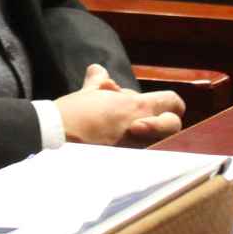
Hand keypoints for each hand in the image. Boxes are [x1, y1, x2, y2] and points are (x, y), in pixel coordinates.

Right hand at [56, 65, 184, 146]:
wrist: (58, 138)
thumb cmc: (73, 113)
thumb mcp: (87, 93)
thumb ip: (98, 82)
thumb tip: (98, 70)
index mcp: (135, 106)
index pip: (172, 101)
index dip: (169, 103)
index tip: (155, 105)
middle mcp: (141, 127)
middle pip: (174, 125)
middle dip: (163, 122)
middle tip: (141, 121)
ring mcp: (136, 148)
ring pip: (159, 141)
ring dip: (145, 136)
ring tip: (121, 132)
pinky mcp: (126, 163)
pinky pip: (140, 156)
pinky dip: (131, 149)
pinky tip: (112, 145)